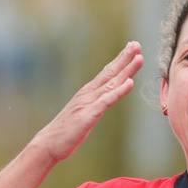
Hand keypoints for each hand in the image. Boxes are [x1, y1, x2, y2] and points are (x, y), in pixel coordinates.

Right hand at [31, 42, 142, 163]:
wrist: (49, 144)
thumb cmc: (66, 132)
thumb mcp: (84, 115)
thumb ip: (94, 106)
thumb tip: (105, 100)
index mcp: (88, 94)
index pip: (107, 73)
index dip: (120, 60)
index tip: (131, 48)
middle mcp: (88, 94)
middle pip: (110, 73)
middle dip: (125, 58)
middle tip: (137, 44)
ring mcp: (88, 103)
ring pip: (111, 83)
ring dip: (126, 70)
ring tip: (139, 58)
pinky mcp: (88, 115)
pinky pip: (107, 100)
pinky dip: (119, 91)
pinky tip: (130, 82)